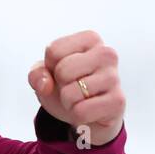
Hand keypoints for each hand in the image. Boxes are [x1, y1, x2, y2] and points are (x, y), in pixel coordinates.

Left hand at [28, 30, 125, 146]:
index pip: (54, 51)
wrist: (88, 114)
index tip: (63, 71)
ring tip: (81, 98)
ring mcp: (114, 77)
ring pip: (71, 93)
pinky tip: (89, 109)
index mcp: (90, 39)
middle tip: (72, 87)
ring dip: (68, 102)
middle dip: (60, 85)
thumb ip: (37, 74)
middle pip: (63, 70)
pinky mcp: (118, 101)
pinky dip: (78, 115)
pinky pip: (81, 111)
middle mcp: (107, 54)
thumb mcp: (46, 75)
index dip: (50, 67)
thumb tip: (46, 85)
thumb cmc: (68, 86)